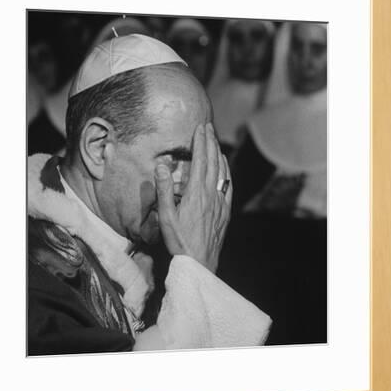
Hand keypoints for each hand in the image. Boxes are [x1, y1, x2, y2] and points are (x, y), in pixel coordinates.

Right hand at [154, 122, 231, 272]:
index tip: (200, 128)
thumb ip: (164, 189)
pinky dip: (226, 172)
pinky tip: (225, 168)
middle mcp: (211, 194)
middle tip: (208, 127)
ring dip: (219, 154)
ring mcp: (220, 203)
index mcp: (196, 193)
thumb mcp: (165, 216)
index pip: (200, 160)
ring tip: (215, 142)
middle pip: (213, 162)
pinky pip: (228, 186)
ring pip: (222, 172)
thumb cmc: (179, 240)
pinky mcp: (225, 212)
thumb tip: (162, 165)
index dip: (201, 142)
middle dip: (210, 142)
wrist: (199, 262)